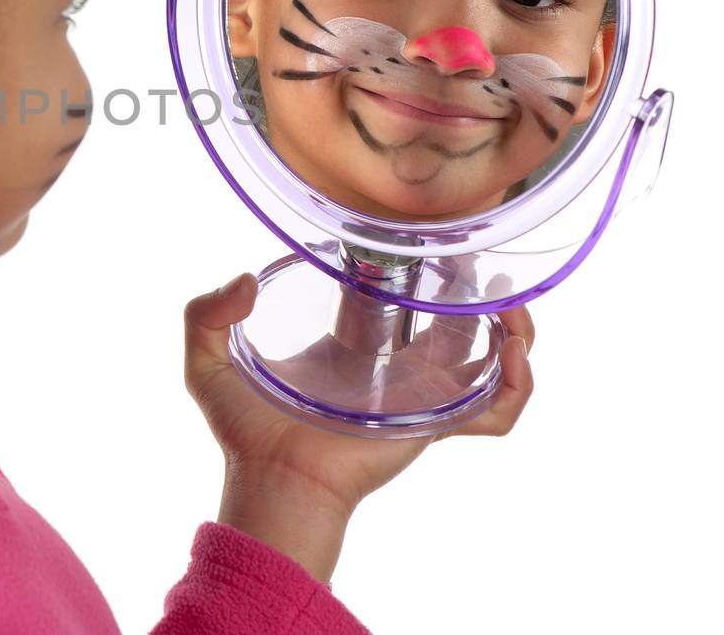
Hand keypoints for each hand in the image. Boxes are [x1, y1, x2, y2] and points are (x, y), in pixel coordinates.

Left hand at [183, 271, 533, 579]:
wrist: (273, 479)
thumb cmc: (244, 433)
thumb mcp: (206, 363)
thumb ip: (205, 312)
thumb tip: (244, 279)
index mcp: (347, 350)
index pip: (389, 299)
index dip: (406, 270)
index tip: (416, 243)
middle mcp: (391, 370)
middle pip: (450, 321)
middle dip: (470, 289)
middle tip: (477, 262)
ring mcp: (420, 396)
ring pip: (489, 359)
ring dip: (511, 329)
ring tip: (511, 301)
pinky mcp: (437, 422)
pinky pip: (497, 409)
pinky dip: (518, 383)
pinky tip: (511, 349)